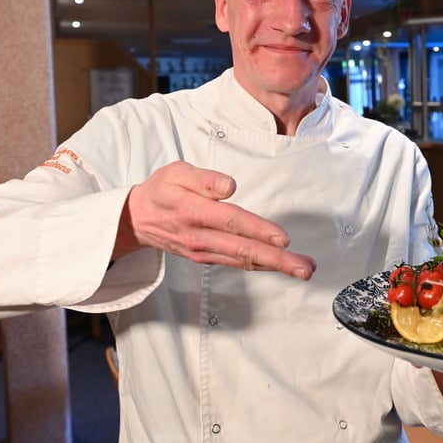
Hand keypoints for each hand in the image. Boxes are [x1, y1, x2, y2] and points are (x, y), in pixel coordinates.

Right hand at [113, 161, 315, 279]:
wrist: (137, 218)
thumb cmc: (161, 190)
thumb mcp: (176, 172)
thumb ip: (203, 178)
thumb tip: (229, 187)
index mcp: (193, 210)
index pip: (231, 222)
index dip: (258, 231)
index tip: (283, 238)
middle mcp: (199, 236)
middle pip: (243, 249)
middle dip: (277, 260)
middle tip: (304, 267)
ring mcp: (203, 251)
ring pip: (243, 260)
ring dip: (275, 266)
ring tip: (302, 269)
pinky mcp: (205, 258)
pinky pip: (236, 263)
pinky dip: (259, 266)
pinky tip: (277, 266)